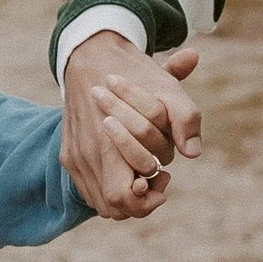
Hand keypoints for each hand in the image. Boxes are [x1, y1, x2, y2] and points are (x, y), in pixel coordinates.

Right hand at [60, 31, 202, 221]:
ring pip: (99, 202)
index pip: (124, 197)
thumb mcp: (167, 88)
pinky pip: (88, 188)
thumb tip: (194, 153)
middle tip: (160, 177)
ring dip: (126, 196)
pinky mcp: (68, 155)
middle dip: (141, 200)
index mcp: (107, 140)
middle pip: (112, 206)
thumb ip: (185, 118)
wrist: (89, 55)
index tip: (165, 178)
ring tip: (145, 174)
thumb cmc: (133, 72)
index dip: (147, 200)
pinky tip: (127, 170)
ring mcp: (74, 156)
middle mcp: (86, 153)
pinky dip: (109, 188)